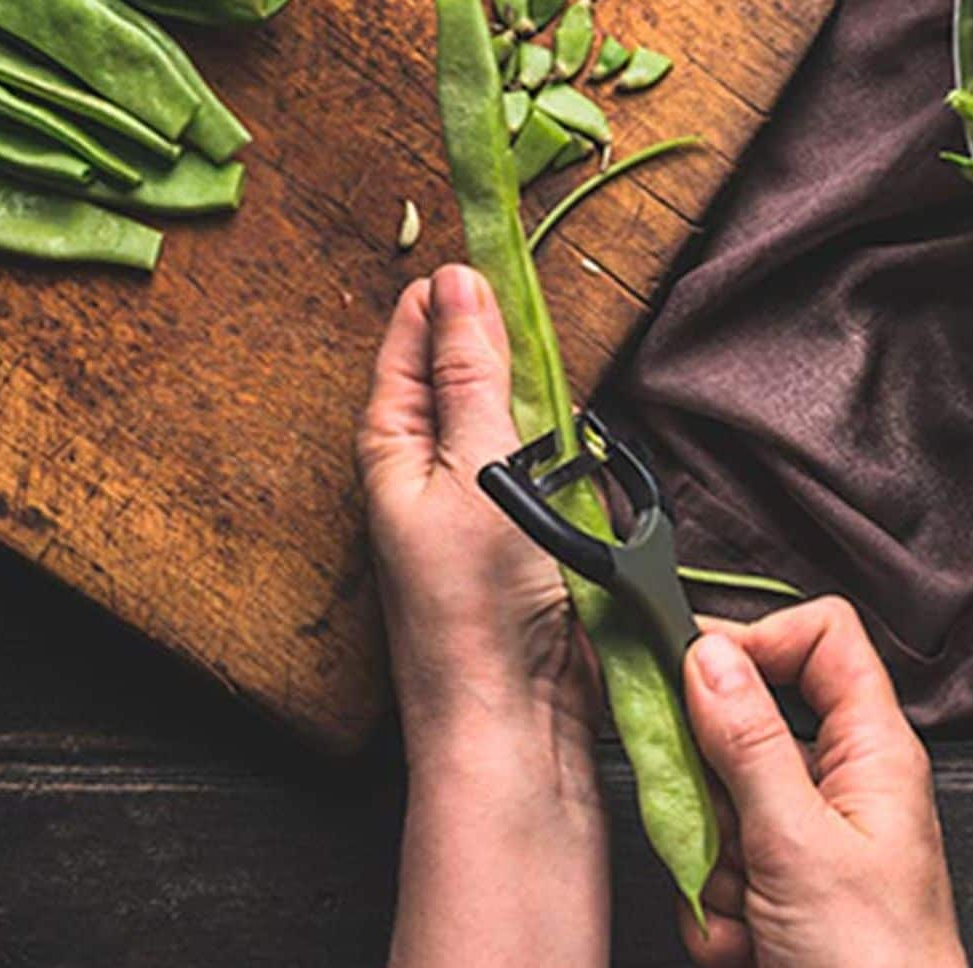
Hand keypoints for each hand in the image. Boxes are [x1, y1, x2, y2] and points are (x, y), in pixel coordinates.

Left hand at [360, 265, 607, 967]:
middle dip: (488, 344)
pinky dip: (564, 459)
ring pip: (505, 427)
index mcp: (390, 450)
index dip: (438, 299)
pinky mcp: (521, 546)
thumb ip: (473, 374)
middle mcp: (423, 477)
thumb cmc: (476, 605)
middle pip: (456, 382)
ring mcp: (472, 513)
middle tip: (521, 297)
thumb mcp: (475, 469)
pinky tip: (582, 456)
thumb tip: (462, 283)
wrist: (512, 722)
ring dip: (532, 404)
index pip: (407, 348)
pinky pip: (543, 477)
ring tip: (551, 378)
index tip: (480, 251)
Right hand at [679, 598, 965, 967]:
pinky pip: (717, 870)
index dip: (757, 638)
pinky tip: (751, 945)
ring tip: (754, 911)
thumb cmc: (877, 963)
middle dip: (715, 789)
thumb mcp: (799, 841)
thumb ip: (748, 741)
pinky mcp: (779, 890)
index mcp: (873, 748)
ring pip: (720, 805)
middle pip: (745, 726)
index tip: (695, 670)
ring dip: (718, 866)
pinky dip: (721, 913)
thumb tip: (709, 654)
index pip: (821, 635)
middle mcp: (841, 782)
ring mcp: (806, 838)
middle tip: (720, 827)